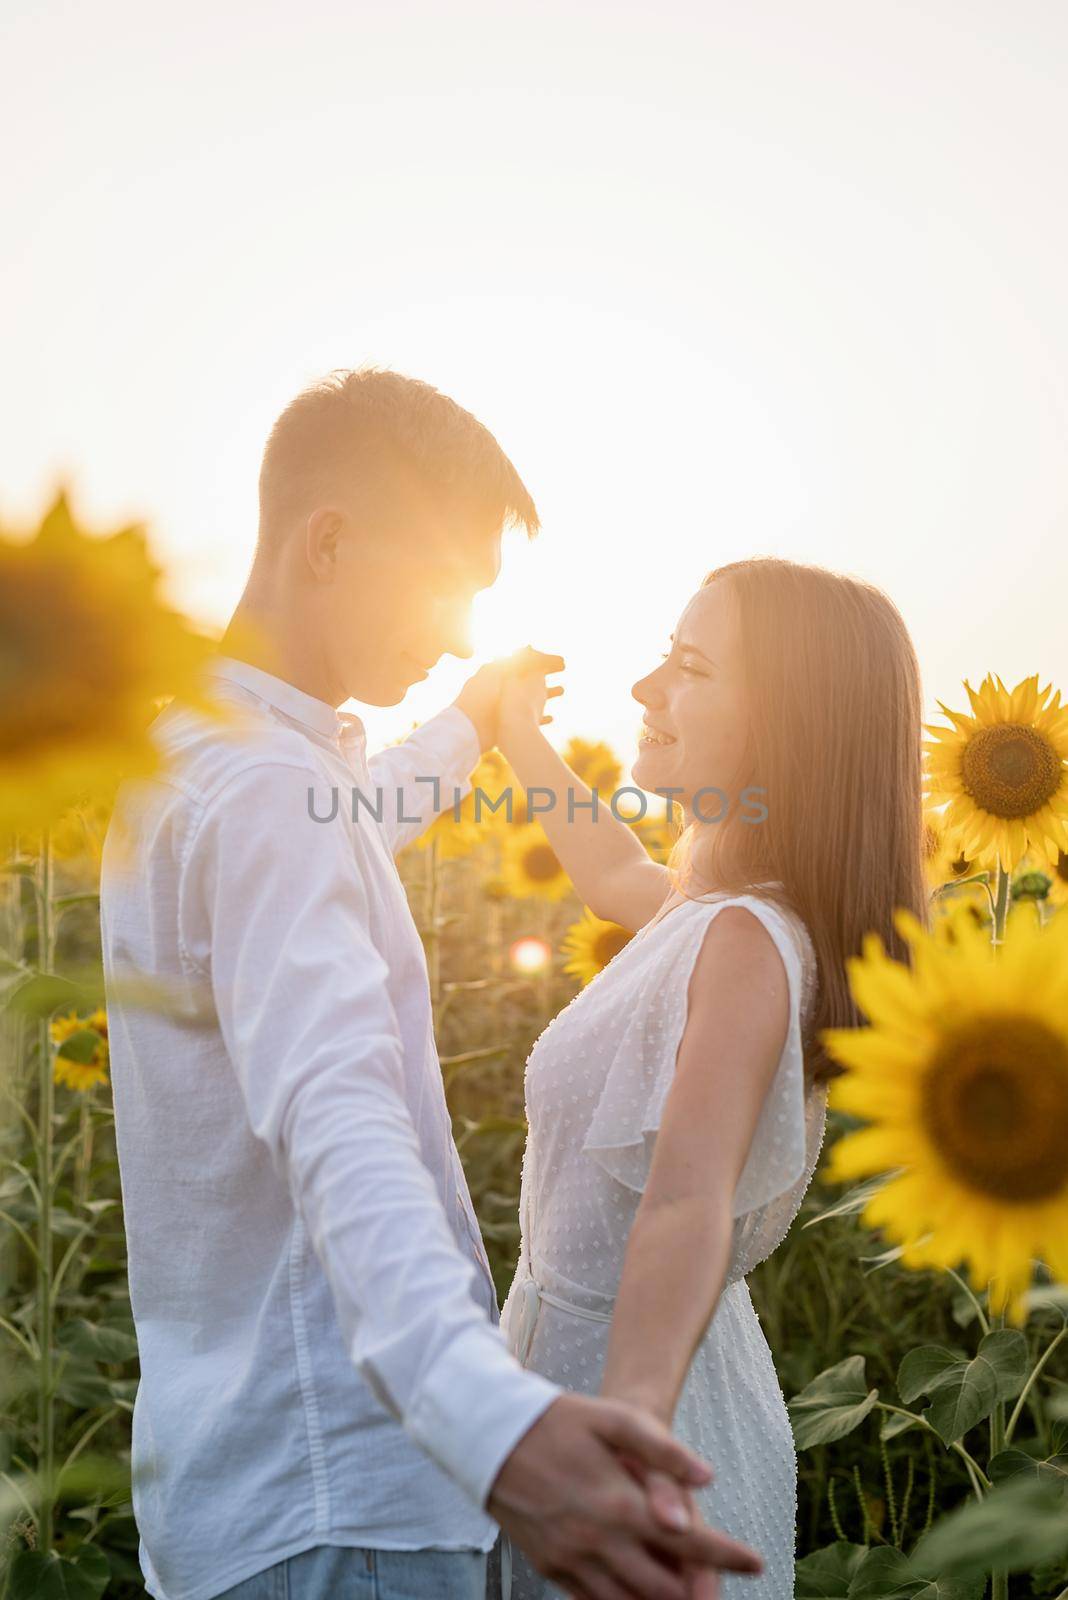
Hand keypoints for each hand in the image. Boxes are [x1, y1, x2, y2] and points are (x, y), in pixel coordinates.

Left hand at [452, 647, 563, 753]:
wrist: (470, 730)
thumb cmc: (482, 698)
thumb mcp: (499, 672)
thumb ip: (514, 661)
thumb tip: (529, 647)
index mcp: (494, 672)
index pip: (521, 660)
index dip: (540, 658)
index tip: (558, 659)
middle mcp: (500, 688)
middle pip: (527, 677)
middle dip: (546, 673)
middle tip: (563, 669)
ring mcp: (503, 707)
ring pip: (530, 697)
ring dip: (548, 692)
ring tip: (563, 689)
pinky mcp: (506, 725)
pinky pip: (527, 719)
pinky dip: (541, 716)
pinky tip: (552, 716)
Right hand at [488, 1394, 762, 1599]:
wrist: (490, 1435)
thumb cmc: (558, 1420)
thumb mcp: (614, 1418)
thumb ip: (664, 1450)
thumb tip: (708, 1478)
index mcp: (622, 1505)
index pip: (691, 1544)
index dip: (728, 1557)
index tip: (757, 1563)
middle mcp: (600, 1541)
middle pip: (666, 1589)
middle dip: (699, 1592)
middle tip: (718, 1587)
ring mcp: (572, 1560)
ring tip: (687, 1597)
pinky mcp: (550, 1568)